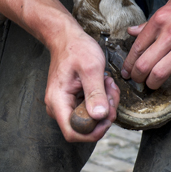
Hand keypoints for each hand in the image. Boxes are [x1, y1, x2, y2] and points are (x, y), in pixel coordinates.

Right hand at [45, 27, 119, 141]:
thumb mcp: (91, 68)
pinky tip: (104, 84)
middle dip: (104, 114)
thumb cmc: (76, 49)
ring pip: (90, 119)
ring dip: (105, 105)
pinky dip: (102, 100)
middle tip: (111, 92)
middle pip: (84, 127)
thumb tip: (100, 116)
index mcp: (58, 101)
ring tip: (107, 84)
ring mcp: (65, 105)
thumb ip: (96, 93)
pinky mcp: (73, 101)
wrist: (67, 38)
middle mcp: (58, 107)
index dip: (93, 132)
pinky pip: (90, 110)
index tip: (108, 116)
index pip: (73, 133)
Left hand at [121, 0, 170, 90]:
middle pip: (143, 65)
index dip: (128, 64)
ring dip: (154, 84)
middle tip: (139, 82)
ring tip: (155, 85)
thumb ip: (152, 21)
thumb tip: (133, 31)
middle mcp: (170, 34)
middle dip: (137, 78)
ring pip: (159, 75)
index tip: (127, 72)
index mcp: (160, 19)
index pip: (136, 47)